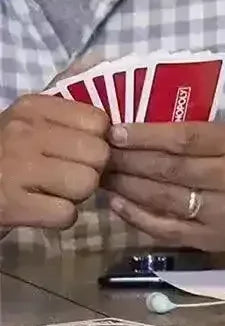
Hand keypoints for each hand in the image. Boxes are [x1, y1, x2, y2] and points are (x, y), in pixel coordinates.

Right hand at [0, 95, 109, 228]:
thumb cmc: (6, 155)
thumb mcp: (30, 124)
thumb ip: (69, 115)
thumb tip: (114, 110)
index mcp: (32, 108)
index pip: (99, 122)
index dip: (96, 141)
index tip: (78, 150)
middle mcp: (22, 133)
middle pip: (98, 154)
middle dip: (91, 170)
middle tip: (66, 174)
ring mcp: (14, 169)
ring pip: (86, 183)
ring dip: (77, 195)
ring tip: (53, 191)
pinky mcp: (10, 205)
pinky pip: (66, 214)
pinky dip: (60, 217)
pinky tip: (42, 209)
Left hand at [103, 121, 224, 251]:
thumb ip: (198, 136)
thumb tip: (138, 133)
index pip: (183, 138)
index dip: (144, 136)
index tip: (114, 133)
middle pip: (168, 168)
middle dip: (127, 160)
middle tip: (101, 155)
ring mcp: (222, 211)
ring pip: (163, 197)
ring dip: (126, 187)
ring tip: (104, 177)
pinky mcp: (214, 238)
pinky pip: (166, 228)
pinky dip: (136, 216)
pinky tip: (116, 204)